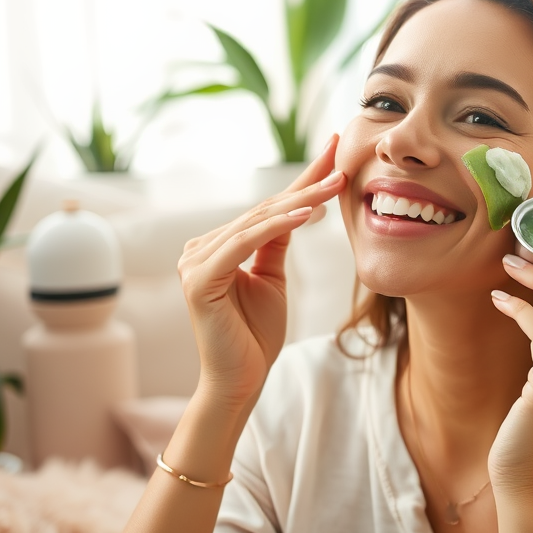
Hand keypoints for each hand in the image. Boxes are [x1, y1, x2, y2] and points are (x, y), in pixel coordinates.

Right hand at [177, 134, 346, 409]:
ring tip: (335, 183)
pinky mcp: (199, 279)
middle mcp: (200, 248)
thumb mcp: (271, 277)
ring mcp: (194, 262)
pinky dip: (276, 227)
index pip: (267, 208)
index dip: (301, 180)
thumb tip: (297, 207)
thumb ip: (275, 242)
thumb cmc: (255, 334)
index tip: (332, 152)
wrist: (241, 380)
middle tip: (339, 155)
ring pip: (258, 222)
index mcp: (217, 246)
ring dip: (300, 200)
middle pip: (264, 209)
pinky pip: (245, 244)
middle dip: (306, 182)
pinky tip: (307, 214)